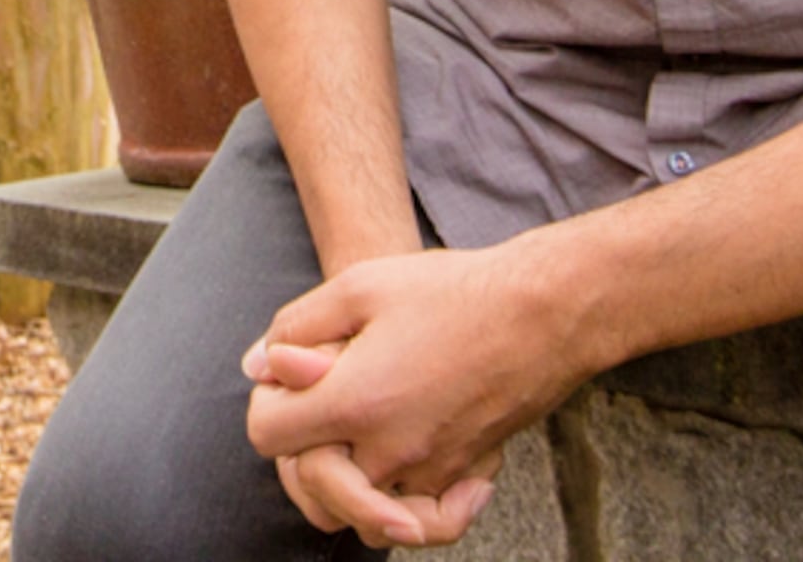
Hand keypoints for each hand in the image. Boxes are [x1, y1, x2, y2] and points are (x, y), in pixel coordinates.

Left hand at [239, 238, 601, 538]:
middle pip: (310, 485)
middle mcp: (389, 451)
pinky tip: (399, 465)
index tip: (291, 378)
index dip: (267, 404)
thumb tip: (259, 366)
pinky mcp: (464, 477)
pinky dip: (401, 506)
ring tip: (353, 435)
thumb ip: (299, 327)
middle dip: (302, 447)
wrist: (543, 312)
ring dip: (345, 484)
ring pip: (360, 514)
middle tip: (322, 401)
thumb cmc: (451, 291)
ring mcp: (430, 472)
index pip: (268, 436)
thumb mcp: (361, 286)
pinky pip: (417, 518)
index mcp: (354, 402)